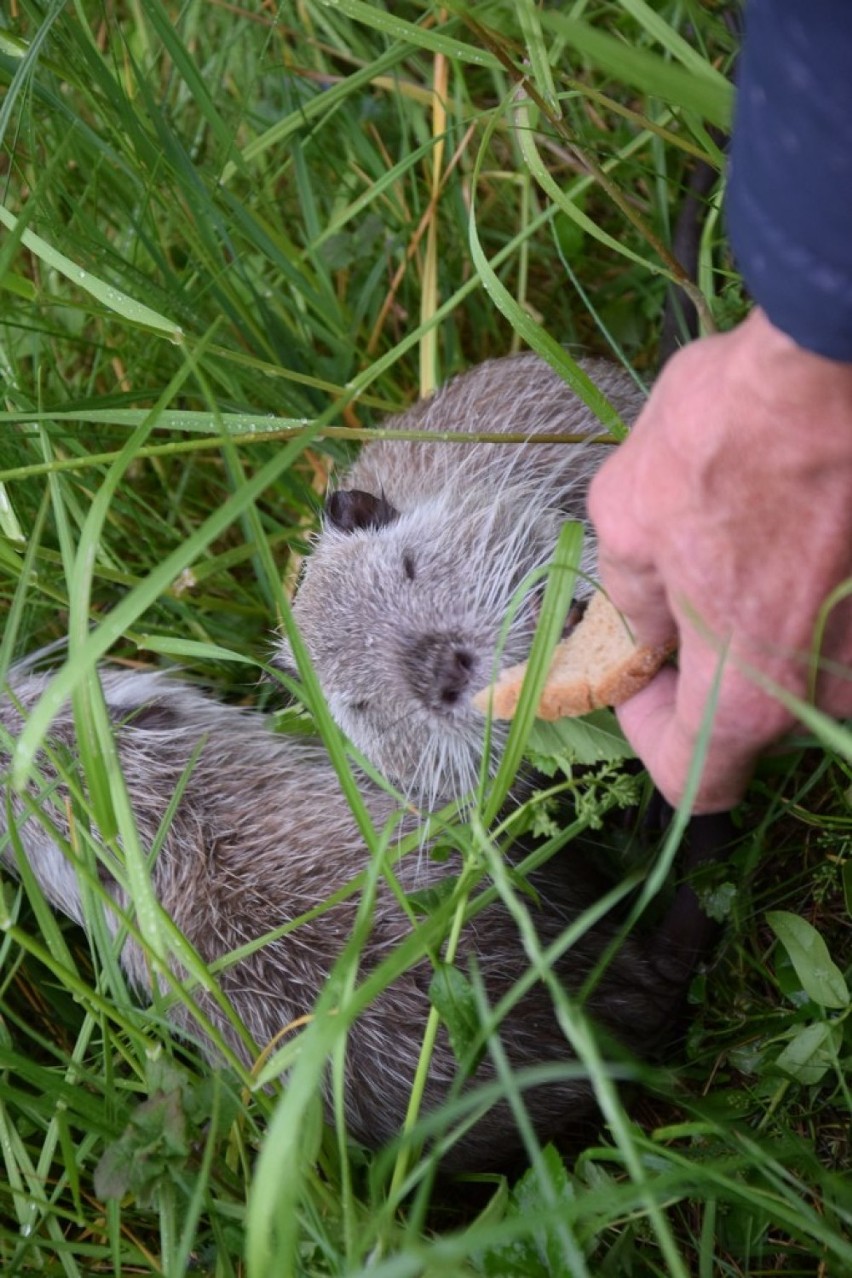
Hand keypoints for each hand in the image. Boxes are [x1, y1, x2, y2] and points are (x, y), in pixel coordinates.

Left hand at [587, 308, 851, 811]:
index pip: (693, 778)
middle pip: (751, 722)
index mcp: (751, 695)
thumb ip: (631, 607)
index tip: (635, 670)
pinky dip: (810, 593)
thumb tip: (645, 638)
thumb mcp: (629, 520)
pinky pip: (842, 623)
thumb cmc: (726, 437)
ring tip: (737, 541)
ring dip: (761, 626)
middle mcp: (833, 694)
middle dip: (706, 670)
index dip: (647, 730)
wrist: (835, 359)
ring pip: (802, 669)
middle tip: (676, 593)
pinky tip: (785, 526)